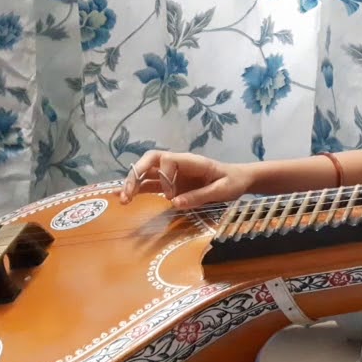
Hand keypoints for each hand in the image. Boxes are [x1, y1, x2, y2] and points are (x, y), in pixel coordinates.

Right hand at [118, 149, 252, 208]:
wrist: (239, 179)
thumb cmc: (233, 182)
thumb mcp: (222, 190)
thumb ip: (200, 195)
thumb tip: (174, 202)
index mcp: (191, 161)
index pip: (167, 159)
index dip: (164, 177)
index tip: (171, 196)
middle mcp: (178, 164)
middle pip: (150, 160)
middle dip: (136, 175)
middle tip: (127, 194)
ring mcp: (173, 173)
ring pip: (146, 172)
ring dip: (133, 183)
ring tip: (123, 200)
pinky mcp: (171, 183)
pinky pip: (150, 183)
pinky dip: (137, 189)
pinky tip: (125, 198)